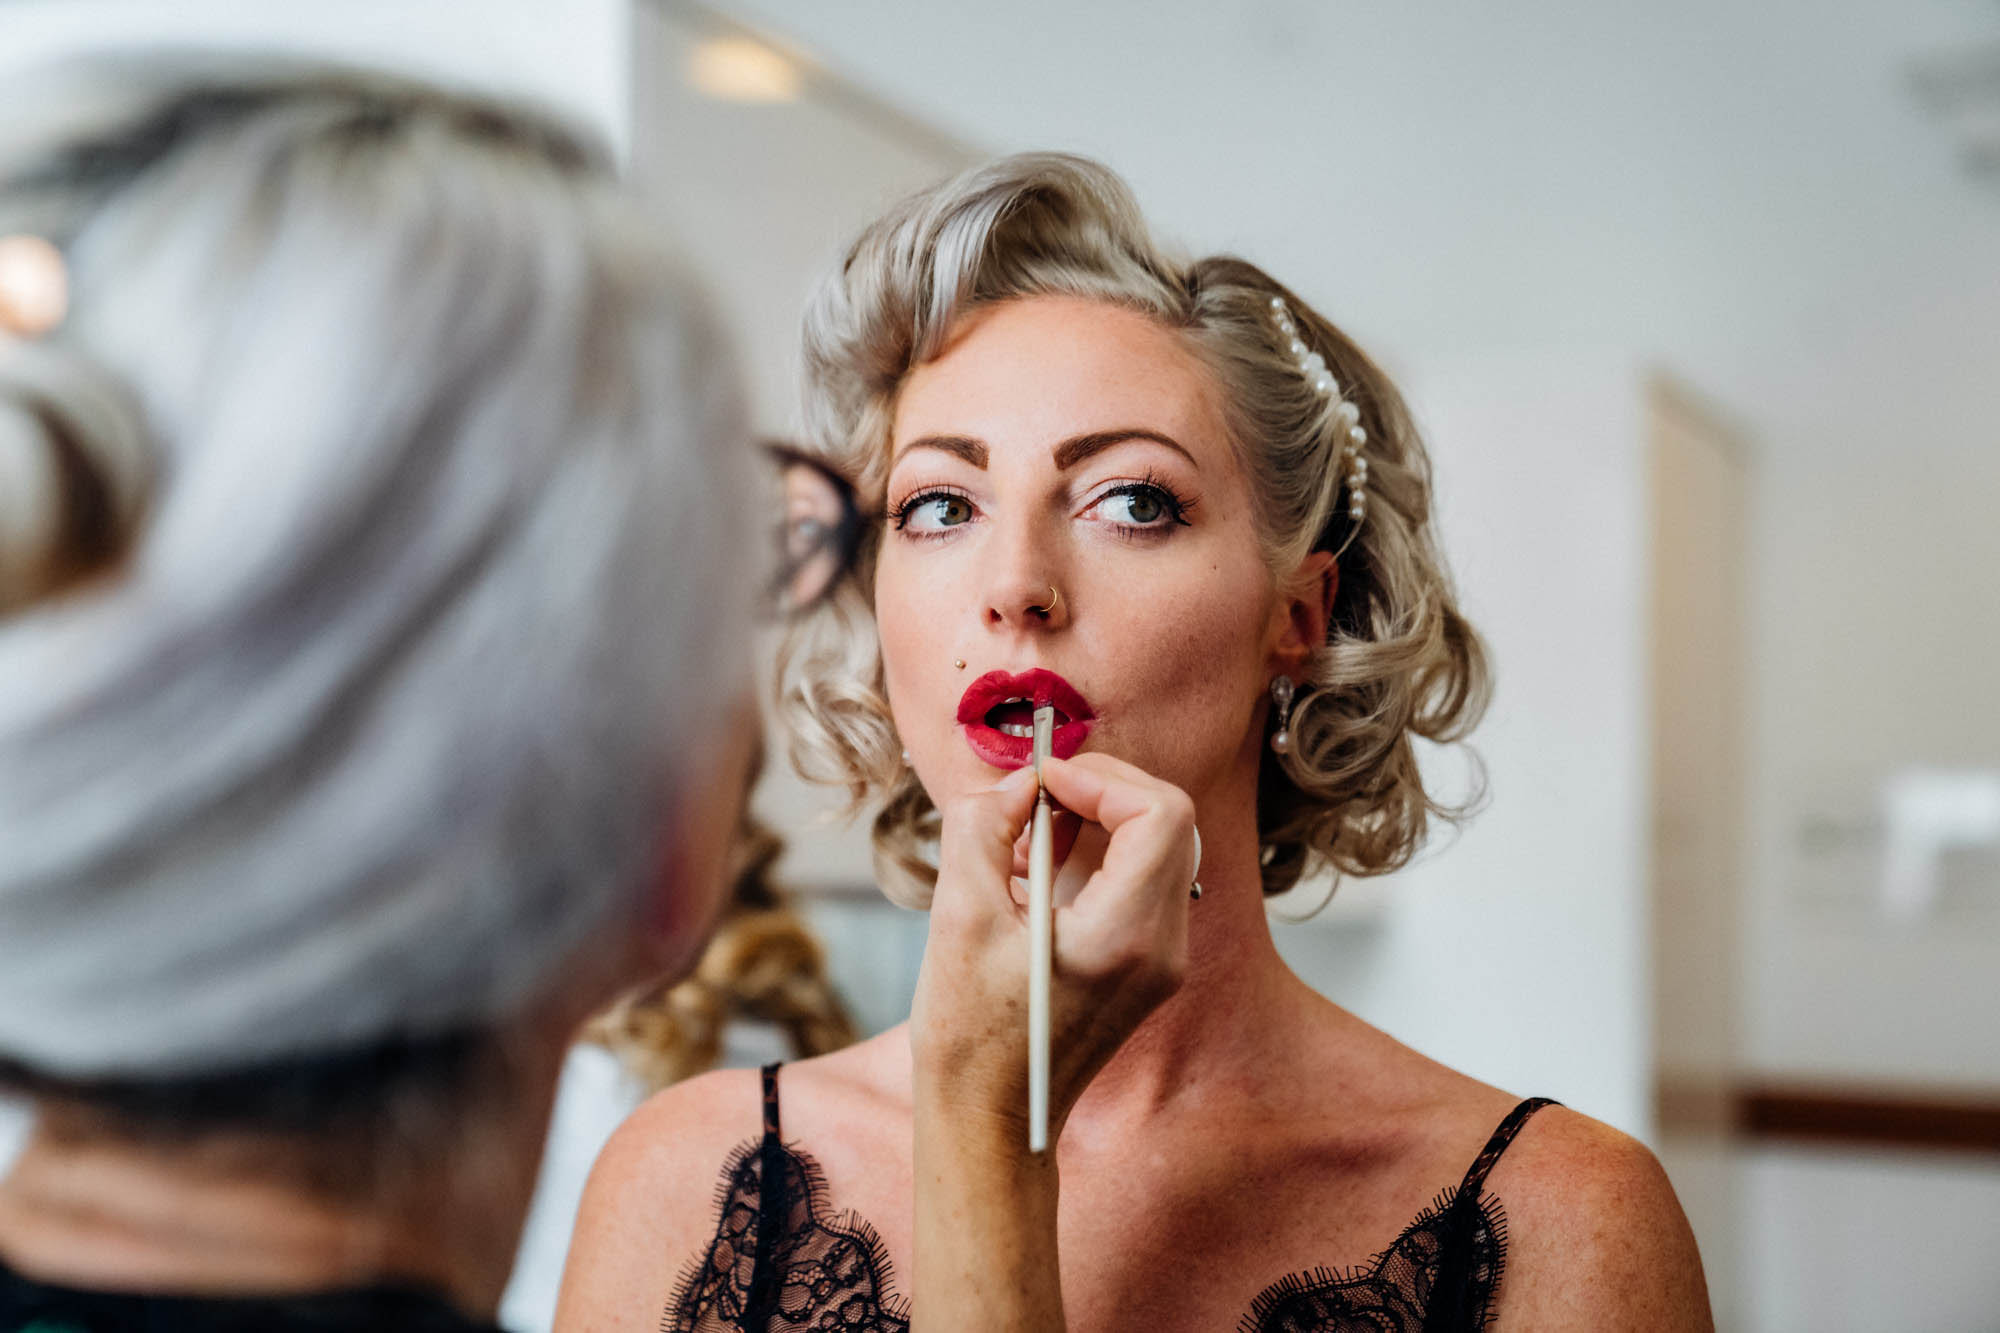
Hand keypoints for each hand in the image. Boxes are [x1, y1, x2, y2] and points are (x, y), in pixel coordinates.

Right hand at [909, 753, 1195, 1142]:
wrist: (991, 1121)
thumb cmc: (969, 1034)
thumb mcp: (959, 916)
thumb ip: (983, 829)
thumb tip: (1015, 783)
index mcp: (1125, 936)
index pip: (1160, 814)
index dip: (1102, 778)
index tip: (1042, 781)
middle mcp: (1162, 948)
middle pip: (1169, 824)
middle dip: (1102, 790)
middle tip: (1035, 796)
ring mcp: (1162, 962)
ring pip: (1159, 849)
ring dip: (1098, 821)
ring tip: (1025, 839)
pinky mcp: (1148, 969)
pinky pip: (1141, 884)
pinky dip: (1098, 858)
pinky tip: (1036, 871)